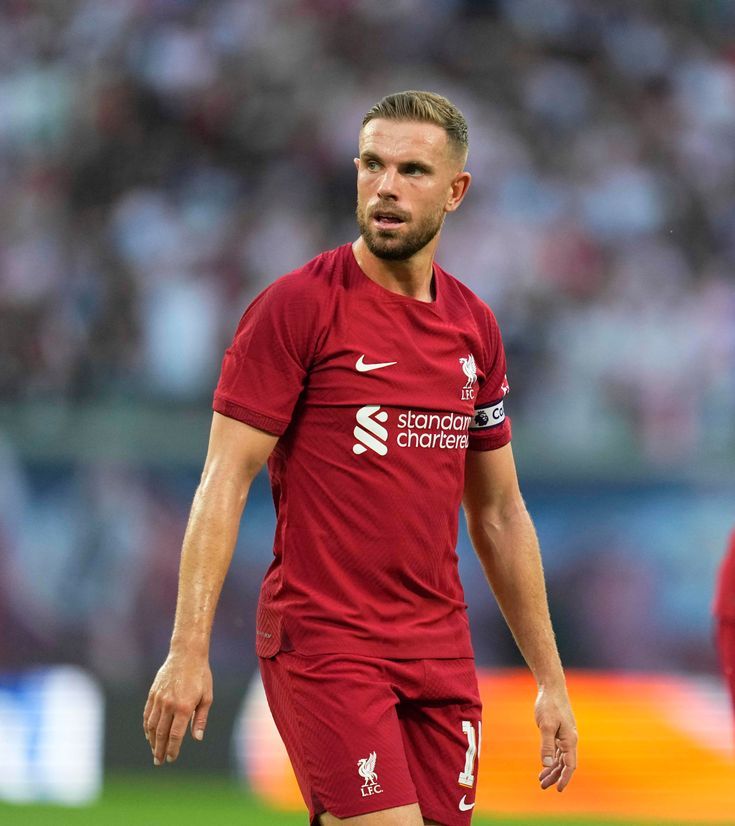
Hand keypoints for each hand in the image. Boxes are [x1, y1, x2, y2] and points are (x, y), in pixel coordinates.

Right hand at [143, 651, 212, 765]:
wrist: (187, 654)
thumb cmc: (201, 676)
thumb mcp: (207, 697)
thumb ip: (201, 719)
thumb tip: (197, 738)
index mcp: (184, 707)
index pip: (175, 735)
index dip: (172, 749)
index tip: (171, 758)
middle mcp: (169, 705)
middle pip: (161, 734)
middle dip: (159, 750)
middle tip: (159, 761)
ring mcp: (159, 699)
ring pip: (152, 725)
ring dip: (152, 741)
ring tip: (154, 751)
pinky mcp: (153, 693)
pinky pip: (147, 714)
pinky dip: (147, 726)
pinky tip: (149, 734)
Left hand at [535, 685, 576, 791]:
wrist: (552, 688)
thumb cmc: (549, 705)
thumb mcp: (546, 725)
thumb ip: (546, 745)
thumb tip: (547, 765)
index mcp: (570, 739)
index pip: (569, 765)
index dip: (564, 778)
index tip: (558, 789)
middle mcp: (570, 739)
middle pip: (565, 764)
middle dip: (555, 776)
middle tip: (543, 787)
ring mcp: (565, 735)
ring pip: (561, 758)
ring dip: (552, 769)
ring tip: (541, 780)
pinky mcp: (560, 731)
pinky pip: (557, 750)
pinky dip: (552, 759)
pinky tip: (545, 765)